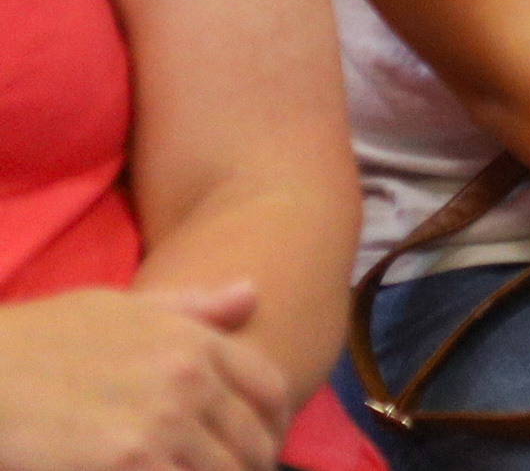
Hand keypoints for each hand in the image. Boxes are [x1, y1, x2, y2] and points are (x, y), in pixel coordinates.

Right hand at [0, 283, 291, 470]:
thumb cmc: (38, 340)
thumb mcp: (118, 309)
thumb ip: (192, 308)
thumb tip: (253, 293)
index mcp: (193, 343)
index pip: (271, 389)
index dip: (273, 425)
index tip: (261, 446)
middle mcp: (189, 381)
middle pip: (252, 443)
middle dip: (248, 467)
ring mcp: (161, 425)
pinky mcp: (127, 463)